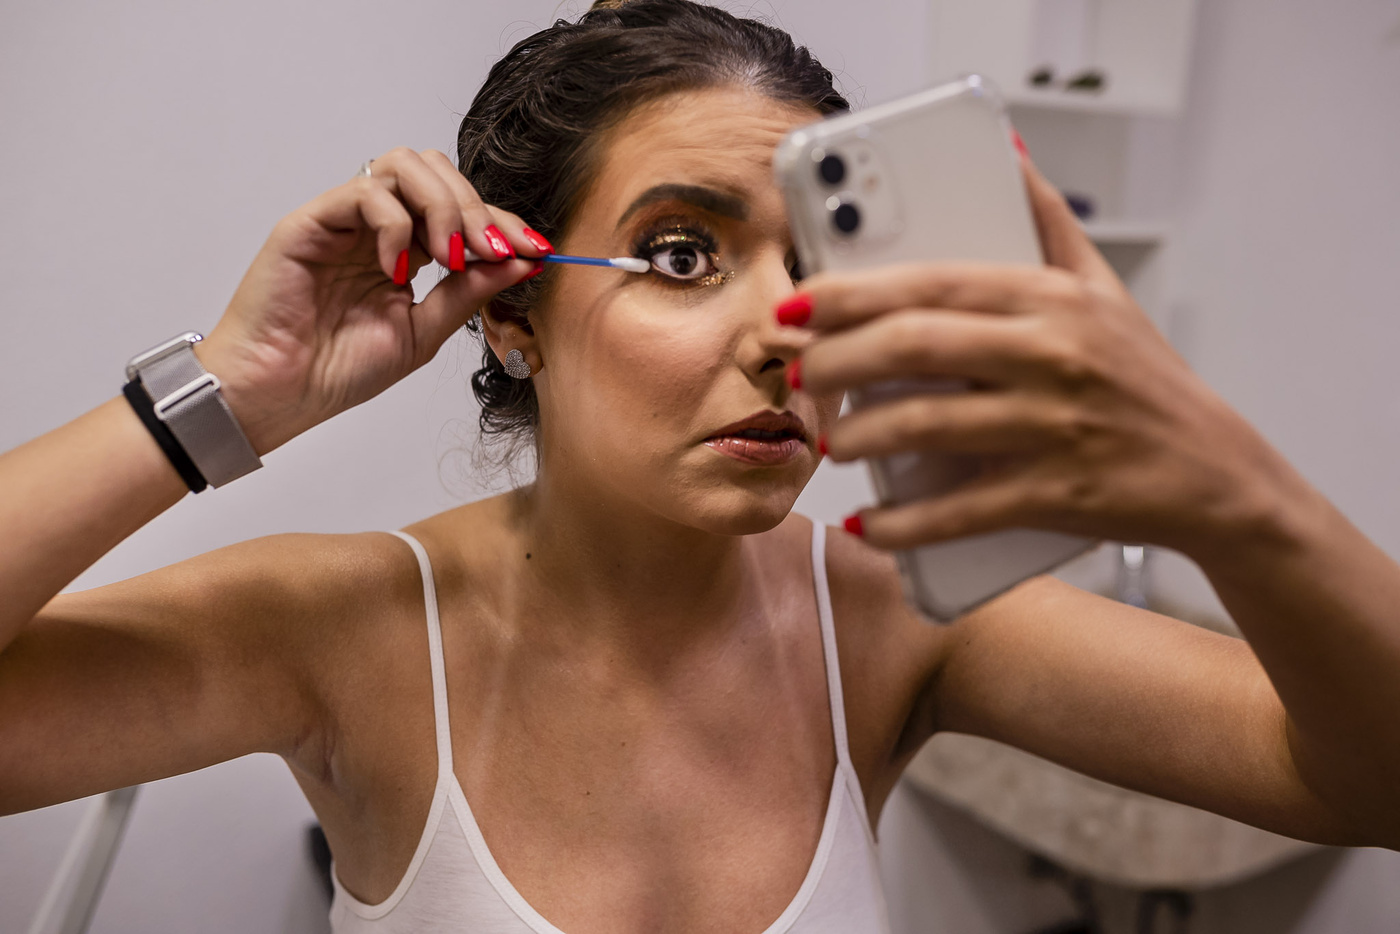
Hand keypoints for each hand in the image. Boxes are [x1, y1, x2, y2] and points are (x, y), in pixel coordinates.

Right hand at [195, 148, 546, 453]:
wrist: (279, 396)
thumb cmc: (338, 369)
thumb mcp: (424, 331)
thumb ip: (470, 293)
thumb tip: (522, 262)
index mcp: (406, 249)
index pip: (461, 210)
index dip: (502, 224)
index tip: (536, 250)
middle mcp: (376, 226)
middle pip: (437, 172)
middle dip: (477, 208)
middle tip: (491, 253)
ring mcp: (344, 220)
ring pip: (402, 166)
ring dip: (441, 205)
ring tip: (451, 257)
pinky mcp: (310, 222)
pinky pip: (363, 192)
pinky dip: (394, 224)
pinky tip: (397, 269)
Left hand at [788, 157, 1292, 558]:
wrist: (1217, 473)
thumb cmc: (1144, 378)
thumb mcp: (1104, 288)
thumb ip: (1048, 219)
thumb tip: (1004, 150)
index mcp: (1051, 299)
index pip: (932, 282)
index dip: (852, 291)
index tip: (797, 300)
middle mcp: (1052, 354)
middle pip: (915, 347)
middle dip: (837, 360)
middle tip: (800, 373)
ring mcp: (1053, 427)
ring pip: (927, 426)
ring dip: (860, 437)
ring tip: (828, 441)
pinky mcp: (1056, 494)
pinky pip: (962, 509)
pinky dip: (906, 522)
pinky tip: (869, 522)